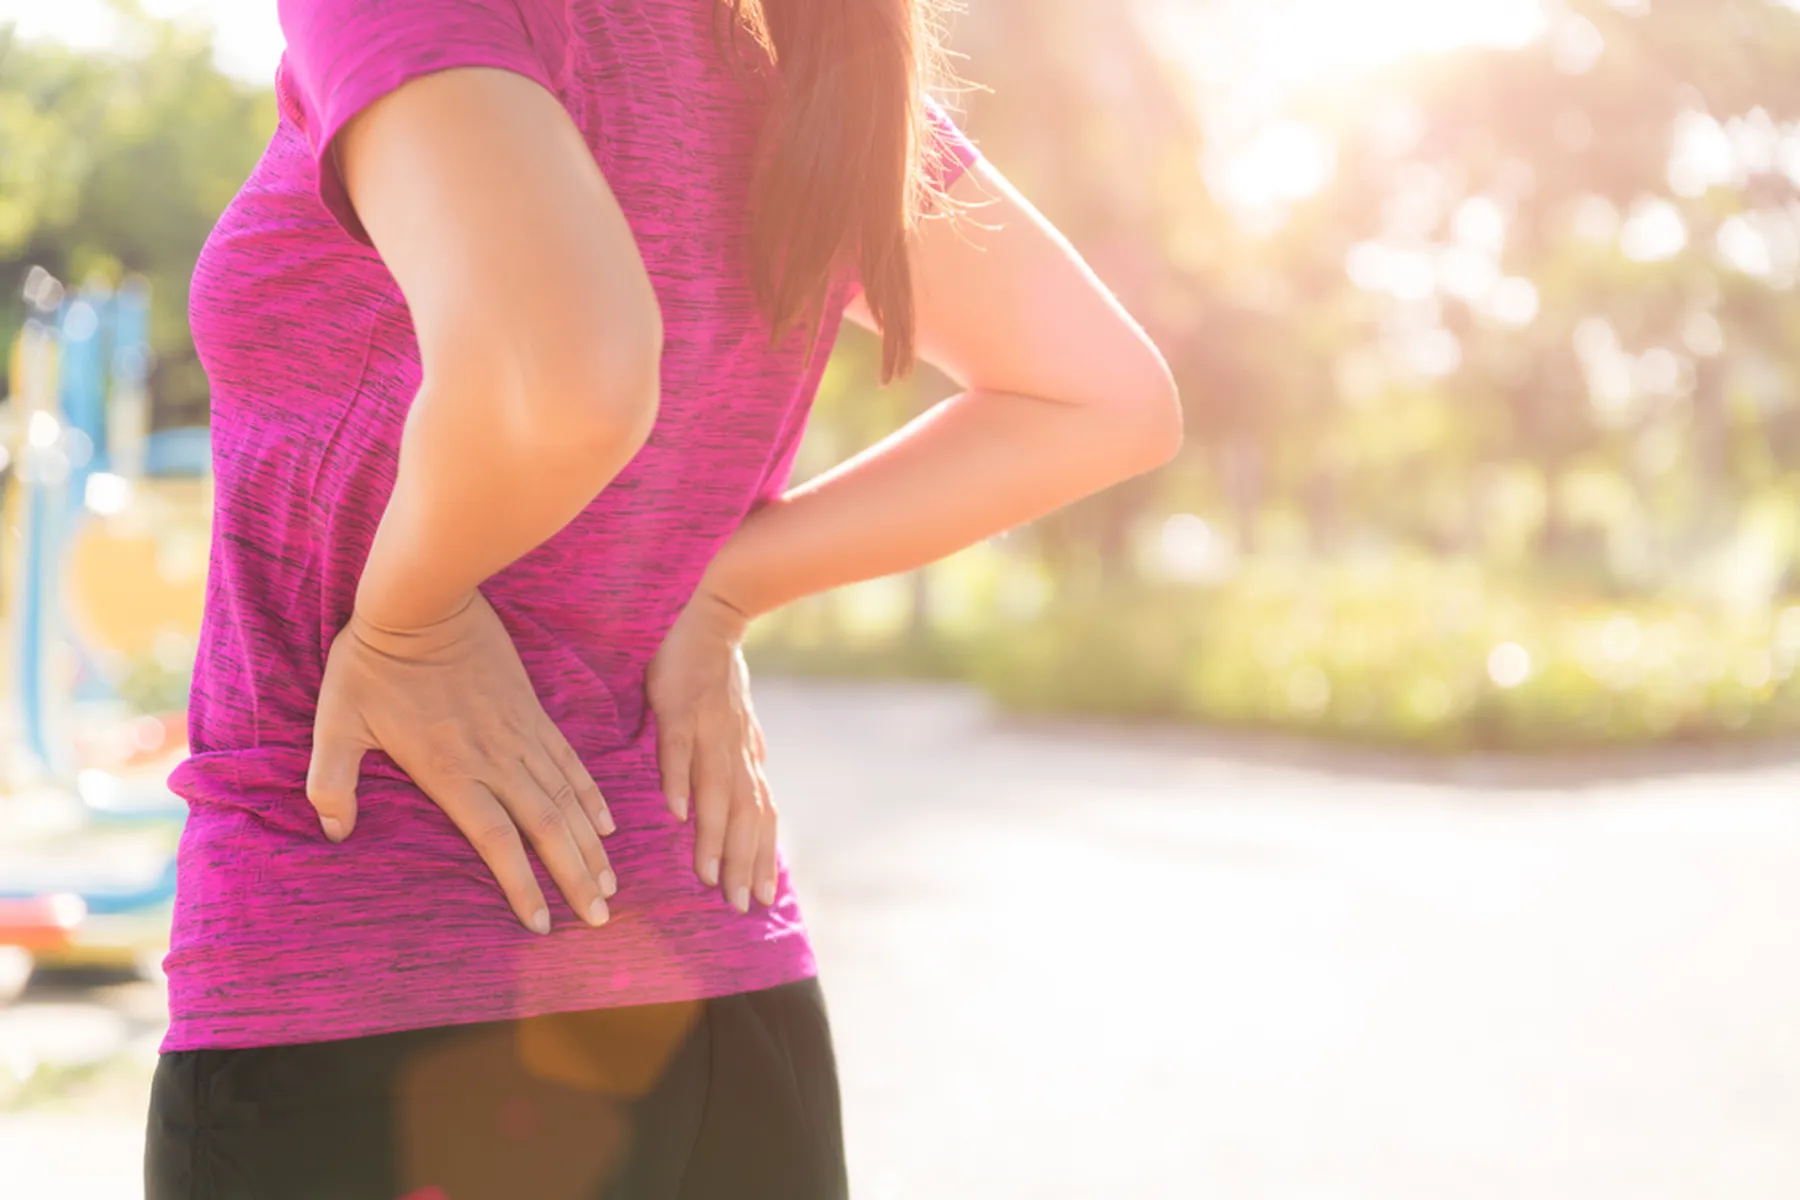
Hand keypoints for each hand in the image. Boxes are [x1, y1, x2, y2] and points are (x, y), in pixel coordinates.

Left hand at [306, 590, 617, 933]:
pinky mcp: (532, 712)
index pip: (497, 841)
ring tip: (610, 882)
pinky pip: (570, 762)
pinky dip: (591, 795)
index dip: (522, 885)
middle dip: (576, 876)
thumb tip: (335, 831)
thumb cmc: (373, 664)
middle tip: (599, 917)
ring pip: (567, 800)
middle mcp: (495, 759)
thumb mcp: (336, 723)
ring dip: (591, 845)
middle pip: (547, 828)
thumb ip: (332, 781)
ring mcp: (519, 735)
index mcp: (451, 771)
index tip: (542, 924)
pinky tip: (605, 823)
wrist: (424, 602)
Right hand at [646, 585, 776, 913]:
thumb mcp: (734, 718)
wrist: (708, 612)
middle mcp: (733, 748)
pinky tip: (676, 812)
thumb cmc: (714, 671)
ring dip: (712, 833)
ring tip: (706, 873)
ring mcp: (709, 728)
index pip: (759, 816)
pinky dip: (680, 780)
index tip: (759, 899)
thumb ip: (742, 753)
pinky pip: (680, 748)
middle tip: (737, 904)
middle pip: (743, 814)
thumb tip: (757, 783)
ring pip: (716, 789)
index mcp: (743, 754)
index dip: (760, 857)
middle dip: (741, 861)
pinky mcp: (680, 706)